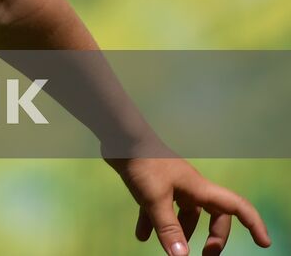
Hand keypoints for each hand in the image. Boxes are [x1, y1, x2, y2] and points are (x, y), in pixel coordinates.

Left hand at [106, 156, 270, 254]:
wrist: (120, 138)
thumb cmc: (142, 163)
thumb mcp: (155, 200)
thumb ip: (168, 228)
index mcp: (200, 189)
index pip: (237, 206)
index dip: (254, 224)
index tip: (264, 243)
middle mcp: (191, 188)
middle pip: (214, 216)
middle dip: (214, 238)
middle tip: (205, 255)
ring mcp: (173, 186)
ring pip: (186, 214)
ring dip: (180, 232)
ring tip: (171, 251)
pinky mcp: (154, 185)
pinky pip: (159, 209)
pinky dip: (153, 223)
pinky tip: (141, 236)